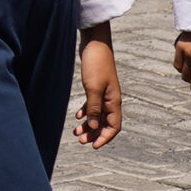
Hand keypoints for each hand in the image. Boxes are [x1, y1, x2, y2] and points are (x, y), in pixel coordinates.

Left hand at [76, 26, 123, 147]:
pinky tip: (78, 117)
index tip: (94, 146)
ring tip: (76, 132)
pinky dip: (86, 112)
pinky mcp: (96, 87)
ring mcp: (104, 93)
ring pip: (97, 115)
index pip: (114, 126)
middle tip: (80, 141)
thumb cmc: (96, 65)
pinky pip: (93, 105)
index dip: (105, 138)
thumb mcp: (93, 88)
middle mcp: (111, 100)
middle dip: (94, 134)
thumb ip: (94, 108)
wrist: (95, 44)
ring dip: (88, 125)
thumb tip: (93, 127)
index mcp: (114, 102)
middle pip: (104, 123)